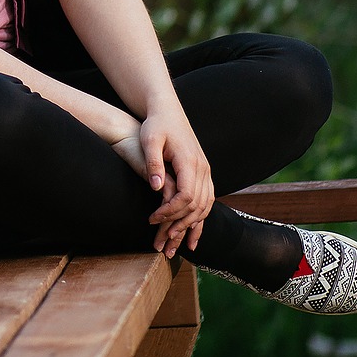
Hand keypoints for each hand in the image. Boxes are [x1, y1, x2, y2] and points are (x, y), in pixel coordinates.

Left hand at [139, 105, 212, 256]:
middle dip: (179, 226)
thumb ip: (153, 162)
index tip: (152, 219)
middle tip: (161, 241)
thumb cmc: (155, 125)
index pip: (186, 195)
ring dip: (191, 228)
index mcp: (190, 161)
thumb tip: (156, 187)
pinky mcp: (203, 174)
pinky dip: (200, 220)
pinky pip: (207, 201)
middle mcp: (203, 168)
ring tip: (174, 244)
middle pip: (197, 206)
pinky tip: (193, 236)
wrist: (168, 112)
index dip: (170, 211)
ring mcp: (206, 172)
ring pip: (205, 207)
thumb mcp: (149, 140)